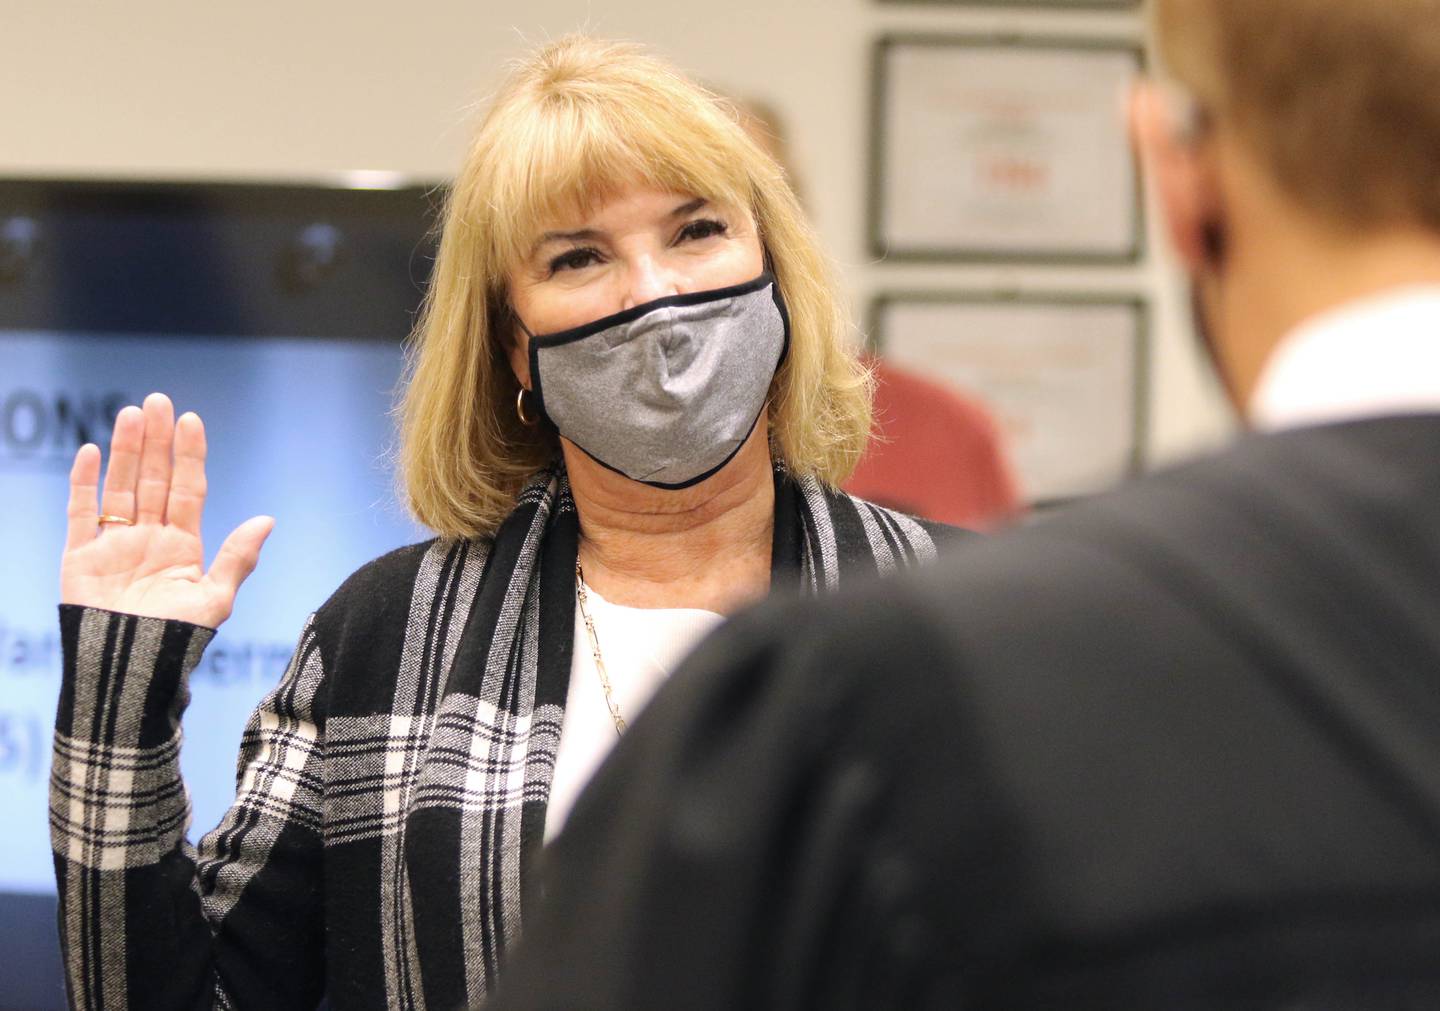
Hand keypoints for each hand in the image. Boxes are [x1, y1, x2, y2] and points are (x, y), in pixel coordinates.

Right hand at [60, 392, 273, 628]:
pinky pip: (80, 512)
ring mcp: (114, 544)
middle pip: (153, 479)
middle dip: (156, 441)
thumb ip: (238, 558)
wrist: (131, 670)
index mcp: (182, 544)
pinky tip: (89, 453)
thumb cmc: (177, 640)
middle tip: (158, 400)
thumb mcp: (215, 598)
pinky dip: (84, 483)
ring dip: (125, 451)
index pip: (188, 489)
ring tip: (131, 414)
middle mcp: (149, 537)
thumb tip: (268, 520)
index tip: (192, 421)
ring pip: (120, 487)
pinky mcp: (80, 555)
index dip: (189, 455)